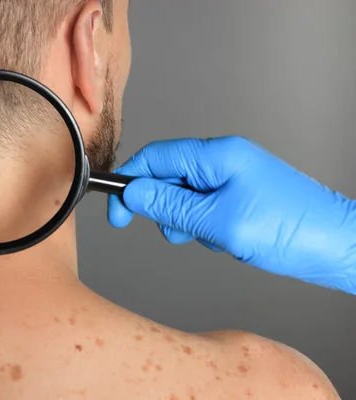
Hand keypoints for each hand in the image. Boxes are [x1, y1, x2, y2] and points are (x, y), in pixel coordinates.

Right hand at [109, 137, 355, 294]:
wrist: (339, 247)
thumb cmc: (291, 230)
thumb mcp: (218, 222)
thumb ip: (170, 207)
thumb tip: (133, 195)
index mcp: (218, 156)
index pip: (156, 158)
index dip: (130, 183)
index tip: (117, 211)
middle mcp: (224, 160)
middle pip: (168, 176)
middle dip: (162, 207)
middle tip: (173, 231)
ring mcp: (234, 177)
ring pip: (185, 195)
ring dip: (184, 219)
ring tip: (208, 236)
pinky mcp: (241, 195)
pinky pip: (204, 206)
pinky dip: (203, 225)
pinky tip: (224, 238)